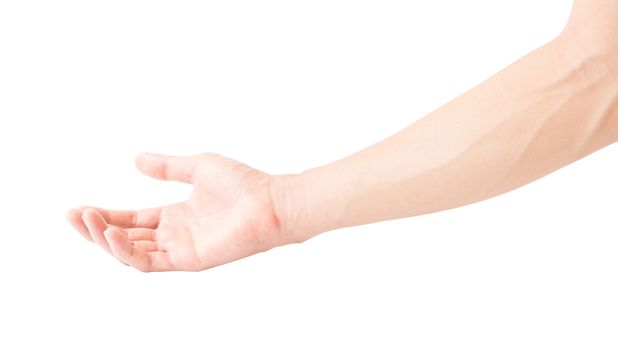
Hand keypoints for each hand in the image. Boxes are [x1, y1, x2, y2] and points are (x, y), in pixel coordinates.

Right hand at [66, 152, 290, 271]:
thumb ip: (166, 166)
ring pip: (131, 253)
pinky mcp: (189, 260)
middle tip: (71, 215)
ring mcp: (180, 249)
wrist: (270, 201)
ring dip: (104, 239)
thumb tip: (135, 158)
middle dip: (95, 228)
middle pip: (125, 237)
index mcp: (175, 216)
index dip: (105, 215)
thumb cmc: (243, 183)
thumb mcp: (197, 166)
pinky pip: (149, 261)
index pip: (131, 220)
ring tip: (85, 220)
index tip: (79, 207)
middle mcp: (174, 235)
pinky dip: (126, 251)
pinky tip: (110, 234)